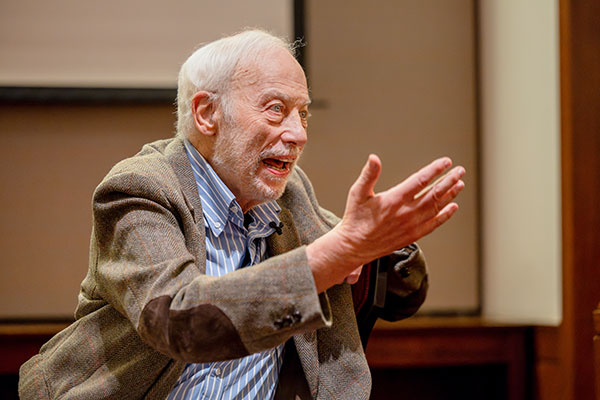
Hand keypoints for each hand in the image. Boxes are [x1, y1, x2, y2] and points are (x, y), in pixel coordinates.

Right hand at [334, 154, 464, 265]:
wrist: (355, 246)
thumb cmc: (355, 219)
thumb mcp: (357, 193)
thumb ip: (368, 175)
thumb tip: (374, 158)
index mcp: (394, 199)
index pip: (421, 180)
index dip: (435, 169)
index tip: (446, 162)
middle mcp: (406, 213)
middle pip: (434, 193)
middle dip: (449, 180)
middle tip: (459, 171)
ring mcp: (411, 225)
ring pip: (436, 207)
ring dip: (450, 194)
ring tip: (459, 184)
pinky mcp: (412, 235)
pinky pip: (434, 224)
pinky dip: (445, 215)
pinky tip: (452, 207)